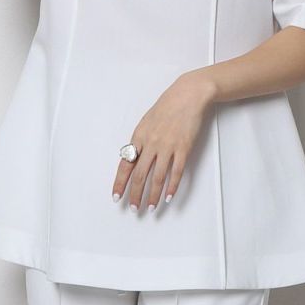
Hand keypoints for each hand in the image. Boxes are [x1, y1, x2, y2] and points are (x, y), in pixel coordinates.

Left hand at [113, 73, 214, 210]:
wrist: (187, 96)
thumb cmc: (167, 107)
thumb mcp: (146, 122)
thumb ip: (140, 142)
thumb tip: (133, 159)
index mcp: (139, 137)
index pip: (125, 165)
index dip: (120, 183)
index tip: (116, 196)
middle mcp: (151, 144)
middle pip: (139, 175)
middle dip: (135, 194)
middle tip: (133, 208)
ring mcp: (168, 147)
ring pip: (157, 177)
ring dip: (153, 195)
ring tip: (151, 207)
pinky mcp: (183, 148)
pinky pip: (176, 172)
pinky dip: (172, 186)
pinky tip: (168, 197)